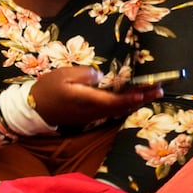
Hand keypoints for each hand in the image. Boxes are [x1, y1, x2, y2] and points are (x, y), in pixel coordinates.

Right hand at [31, 66, 162, 126]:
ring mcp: (92, 116)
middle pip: (122, 107)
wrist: (33, 109)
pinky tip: (129, 99)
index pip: (117, 100)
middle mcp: (94, 111)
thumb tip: (101, 76)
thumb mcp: (63, 75)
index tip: (150, 91)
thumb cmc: (48, 89)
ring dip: (134, 102)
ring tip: (148, 94)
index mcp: (88, 100)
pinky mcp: (89, 117)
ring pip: (118, 111)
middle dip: (141, 99)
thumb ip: (84, 74)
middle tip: (159, 90)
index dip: (135, 96)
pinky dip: (123, 105)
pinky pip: (111, 112)